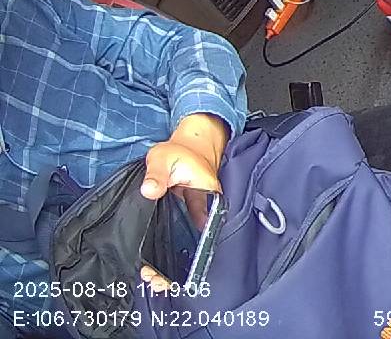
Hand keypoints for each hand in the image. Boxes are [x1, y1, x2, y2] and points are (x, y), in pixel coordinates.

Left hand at [139, 113, 228, 291]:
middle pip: (196, 239)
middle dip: (176, 262)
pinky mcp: (185, 210)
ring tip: (152, 278)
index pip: (204, 225)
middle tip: (157, 280)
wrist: (190, 141)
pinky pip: (179, 232)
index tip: (175, 269)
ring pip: (186, 239)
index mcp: (209, 194)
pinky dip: (167, 245)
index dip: (193, 250)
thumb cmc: (180, 149)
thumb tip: (149, 191)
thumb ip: (157, 175)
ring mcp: (196, 209)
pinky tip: (152, 263)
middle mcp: (207, 205)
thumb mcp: (164, 159)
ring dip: (170, 257)